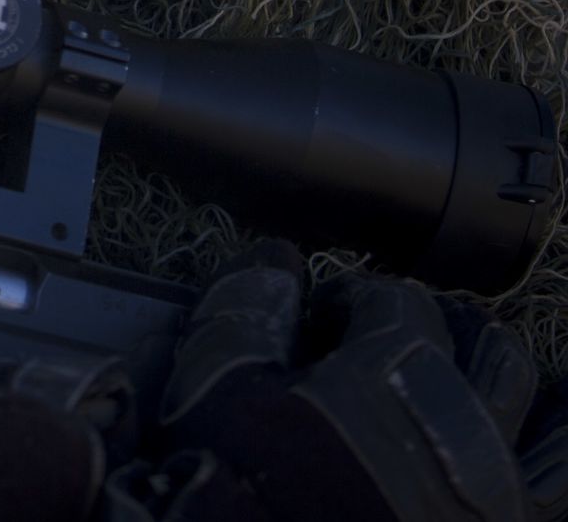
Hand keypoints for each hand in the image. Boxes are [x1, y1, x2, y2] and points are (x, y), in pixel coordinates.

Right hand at [108, 243, 567, 521]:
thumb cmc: (244, 491)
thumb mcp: (219, 387)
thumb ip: (249, 306)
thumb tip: (276, 256)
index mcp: (398, 372)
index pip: (395, 303)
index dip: (353, 300)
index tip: (323, 319)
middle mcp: (467, 425)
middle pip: (484, 345)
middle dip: (437, 332)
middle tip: (390, 347)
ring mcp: (500, 497)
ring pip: (540, 418)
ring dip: (502, 391)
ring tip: (457, 395)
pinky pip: (553, 488)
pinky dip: (539, 463)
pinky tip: (497, 461)